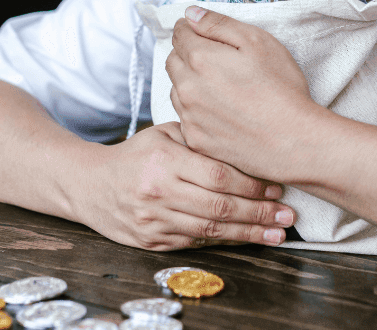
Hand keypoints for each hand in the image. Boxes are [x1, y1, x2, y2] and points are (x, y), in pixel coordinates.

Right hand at [67, 123, 295, 250]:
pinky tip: (247, 238)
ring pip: (210, 230)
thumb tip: (248, 145)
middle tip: (288, 215)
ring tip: (276, 233)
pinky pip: (195, 242)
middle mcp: (159, 193)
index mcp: (164, 161)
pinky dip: (224, 242)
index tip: (277, 187)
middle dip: (259, 212)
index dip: (252, 184)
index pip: (218, 176)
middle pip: (219, 207)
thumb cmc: (135, 155)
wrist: (89, 184)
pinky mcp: (151, 242)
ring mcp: (154, 221)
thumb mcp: (164, 135)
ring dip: (248, 233)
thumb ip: (200, 140)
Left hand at [166, 7, 321, 179]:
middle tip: (217, 59)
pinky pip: (185, 117)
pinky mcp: (195, 140)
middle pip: (173, 60)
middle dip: (188, 54)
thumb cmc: (281, 89)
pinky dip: (196, 110)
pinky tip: (222, 111)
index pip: (179, 33)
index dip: (192, 28)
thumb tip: (190, 14)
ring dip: (190, 82)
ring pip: (177, 89)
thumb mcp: (258, 42)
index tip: (204, 32)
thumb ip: (219, 24)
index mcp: (200, 58)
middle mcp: (187, 87)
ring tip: (222, 86)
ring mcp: (189, 116)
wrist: (292, 141)